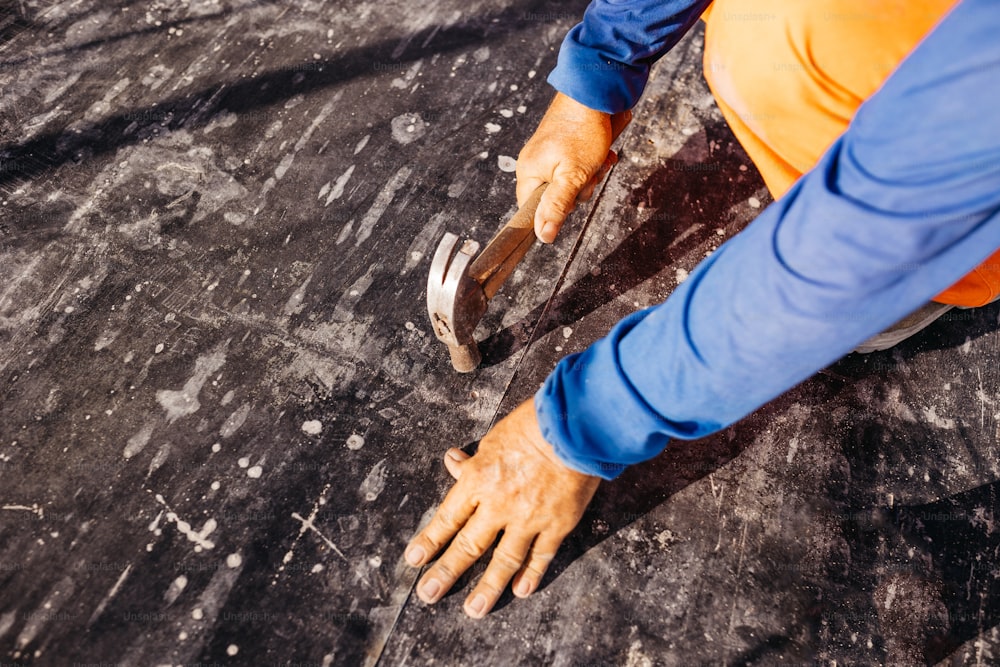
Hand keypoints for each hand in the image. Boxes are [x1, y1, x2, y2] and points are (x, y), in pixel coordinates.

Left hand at [405, 399, 600, 618]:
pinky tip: (520, 591)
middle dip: (447, 572)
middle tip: (429, 594)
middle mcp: (498, 504)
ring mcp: (528, 518)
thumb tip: (452, 461)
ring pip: (503, 560)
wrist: (574, 427)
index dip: (430, 541)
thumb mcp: (494, 439)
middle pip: (468, 545)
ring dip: (487, 587)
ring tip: (474, 610)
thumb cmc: (532, 426)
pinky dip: (530, 574)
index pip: (447, 518)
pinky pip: (540, 555)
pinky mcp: (557, 524)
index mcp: (478, 480)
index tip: (414, 560)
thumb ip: (474, 460)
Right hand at [516, 92, 630, 242]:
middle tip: (588, 174)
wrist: (594, 92)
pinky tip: (602, 154)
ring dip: (590, 176)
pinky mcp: (564, 146)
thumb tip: (542, 236)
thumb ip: (556, 208)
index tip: (571, 198)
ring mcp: (550, 154)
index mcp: (529, 172)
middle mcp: (535, 164)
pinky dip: (593, 164)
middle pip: (556, 198)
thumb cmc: (582, 132)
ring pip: (571, 183)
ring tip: (597, 160)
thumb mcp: (571, 177)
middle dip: (579, 190)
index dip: (554, 211)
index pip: (533, 210)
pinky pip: (578, 167)